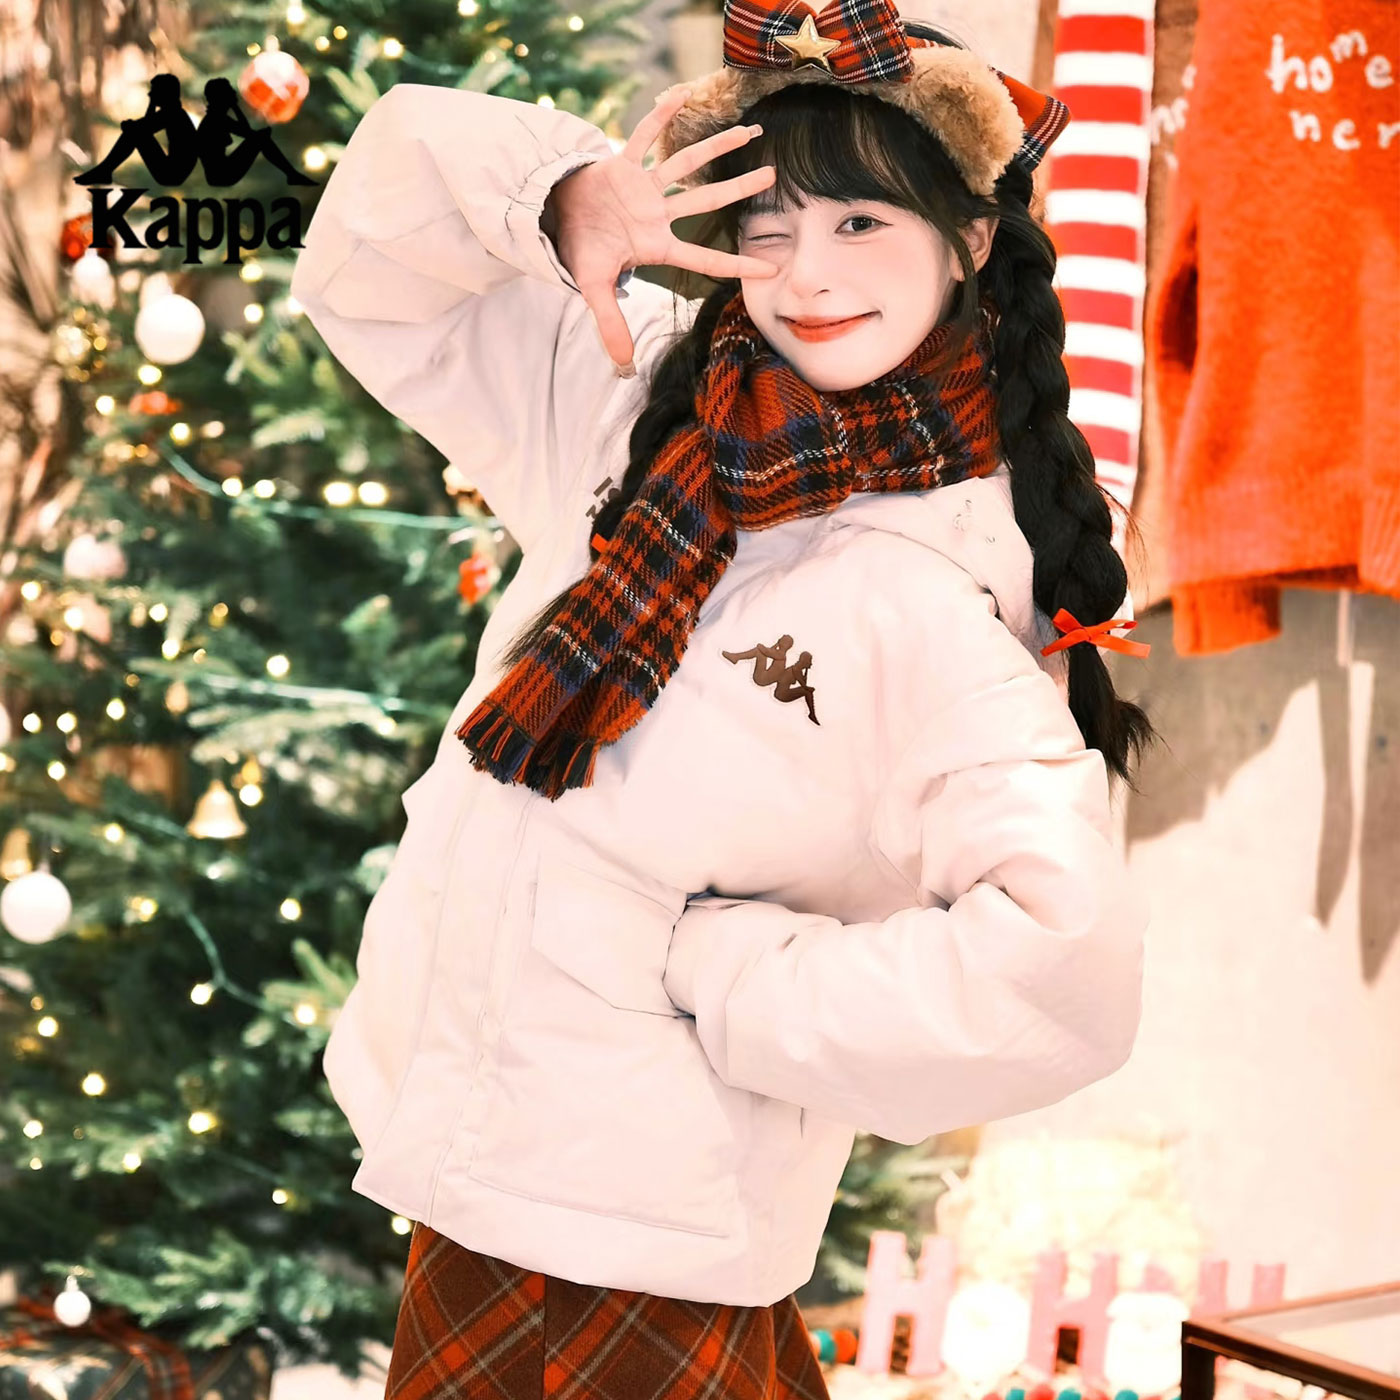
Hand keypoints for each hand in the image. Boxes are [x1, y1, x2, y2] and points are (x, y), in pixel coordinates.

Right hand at [546, 85, 778, 372]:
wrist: (553, 221)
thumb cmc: (579, 251)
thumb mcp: (593, 288)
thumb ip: (611, 323)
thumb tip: (623, 366)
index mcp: (656, 244)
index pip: (705, 256)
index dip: (737, 264)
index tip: (771, 267)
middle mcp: (658, 214)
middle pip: (706, 200)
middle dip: (740, 188)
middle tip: (775, 174)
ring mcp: (643, 187)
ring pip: (686, 164)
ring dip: (716, 146)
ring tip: (749, 130)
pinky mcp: (622, 164)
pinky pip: (643, 137)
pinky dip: (660, 119)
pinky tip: (680, 95)